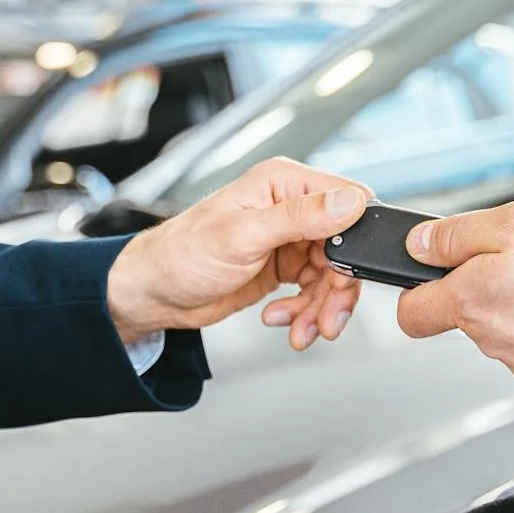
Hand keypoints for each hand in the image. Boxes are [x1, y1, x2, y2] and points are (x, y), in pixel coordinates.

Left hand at [105, 157, 368, 347]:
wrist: (156, 293)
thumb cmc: (183, 254)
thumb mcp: (244, 235)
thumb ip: (299, 217)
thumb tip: (348, 203)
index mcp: (283, 183)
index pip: (348, 198)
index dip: (356, 237)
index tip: (348, 272)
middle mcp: (291, 207)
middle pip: (346, 246)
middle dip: (338, 288)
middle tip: (327, 320)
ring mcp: (289, 239)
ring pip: (333, 275)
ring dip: (321, 308)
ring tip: (302, 329)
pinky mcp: (285, 267)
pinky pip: (314, 291)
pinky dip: (304, 311)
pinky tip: (280, 318)